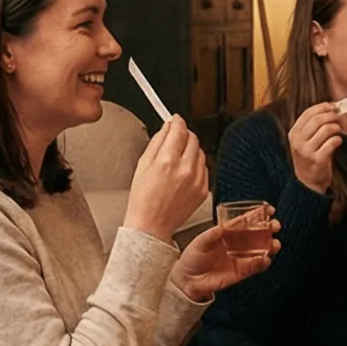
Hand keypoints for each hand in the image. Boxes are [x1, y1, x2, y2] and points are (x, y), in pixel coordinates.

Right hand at [123, 116, 208, 239]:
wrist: (151, 226)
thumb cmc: (142, 199)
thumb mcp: (142, 165)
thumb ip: (157, 142)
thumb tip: (167, 127)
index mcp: (167, 162)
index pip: (179, 130)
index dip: (177, 121)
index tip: (175, 119)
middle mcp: (185, 170)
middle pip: (193, 139)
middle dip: (184, 134)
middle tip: (176, 137)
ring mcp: (197, 180)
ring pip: (200, 153)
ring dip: (191, 150)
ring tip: (177, 159)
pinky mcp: (203, 190)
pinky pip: (204, 169)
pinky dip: (196, 166)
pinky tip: (183, 174)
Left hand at [172, 212, 276, 301]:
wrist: (188, 279)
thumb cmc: (193, 257)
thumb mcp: (201, 241)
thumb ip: (213, 234)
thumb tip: (224, 226)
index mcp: (229, 233)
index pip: (247, 221)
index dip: (259, 215)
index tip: (269, 209)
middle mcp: (238, 244)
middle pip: (259, 234)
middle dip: (270, 228)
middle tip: (274, 226)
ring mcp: (242, 257)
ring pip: (262, 250)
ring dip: (271, 246)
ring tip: (274, 244)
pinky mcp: (242, 271)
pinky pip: (256, 266)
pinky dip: (263, 263)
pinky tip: (265, 259)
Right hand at [287, 103, 343, 194]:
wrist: (308, 182)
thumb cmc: (309, 158)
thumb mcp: (304, 141)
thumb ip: (312, 126)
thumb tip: (330, 108)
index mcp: (293, 134)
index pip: (308, 113)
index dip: (322, 107)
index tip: (333, 106)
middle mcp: (298, 141)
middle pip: (318, 119)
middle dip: (332, 116)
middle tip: (338, 117)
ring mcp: (307, 151)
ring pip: (327, 129)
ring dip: (336, 128)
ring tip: (338, 131)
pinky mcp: (318, 159)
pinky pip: (333, 142)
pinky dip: (338, 140)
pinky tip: (338, 142)